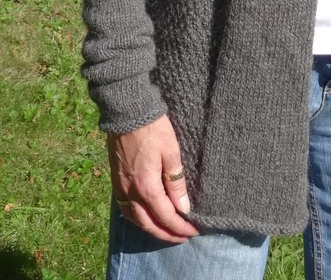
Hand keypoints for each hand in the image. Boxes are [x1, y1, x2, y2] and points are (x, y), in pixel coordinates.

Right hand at [108, 114, 199, 243]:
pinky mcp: (116, 181)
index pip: (166, 216)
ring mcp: (121, 188)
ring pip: (136, 219)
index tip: (194, 231)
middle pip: (149, 224)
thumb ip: (176, 182)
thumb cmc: (153, 129)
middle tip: (183, 237)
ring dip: (152, 229)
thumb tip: (183, 208)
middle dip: (167, 234)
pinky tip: (145, 217)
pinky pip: (126, 210)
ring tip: (167, 231)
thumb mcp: (171, 152)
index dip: (180, 227)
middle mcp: (131, 193)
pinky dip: (138, 219)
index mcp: (147, 187)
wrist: (128, 113)